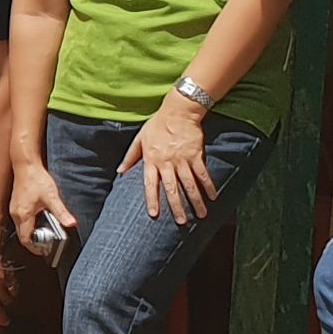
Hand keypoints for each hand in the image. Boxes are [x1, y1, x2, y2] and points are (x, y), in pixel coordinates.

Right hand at [10, 157, 69, 253]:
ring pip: (21, 227)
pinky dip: (30, 223)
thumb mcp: (52, 197)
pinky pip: (21, 219)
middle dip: (35, 240)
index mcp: (23, 215)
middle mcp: (16, 214)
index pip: (25, 239)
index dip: (35, 247)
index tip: (44, 250)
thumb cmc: (35, 179)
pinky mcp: (16, 204)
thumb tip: (71, 224)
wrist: (26, 165)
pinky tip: (40, 217)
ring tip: (46, 229)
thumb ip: (61, 212)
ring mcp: (14, 209)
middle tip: (48, 241)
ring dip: (32, 231)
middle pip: (23, 235)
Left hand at [125, 97, 219, 224]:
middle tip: (182, 222)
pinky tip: (213, 197)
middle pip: (172, 189)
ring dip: (195, 201)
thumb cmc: (157, 125)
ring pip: (189, 184)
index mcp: (151, 160)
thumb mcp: (139, 139)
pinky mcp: (196, 155)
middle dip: (177, 207)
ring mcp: (182, 160)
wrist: (178, 111)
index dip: (152, 200)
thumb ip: (130, 157)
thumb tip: (120, 171)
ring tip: (201, 215)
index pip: (150, 184)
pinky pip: (203, 174)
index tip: (154, 215)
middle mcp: (167, 163)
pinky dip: (208, 186)